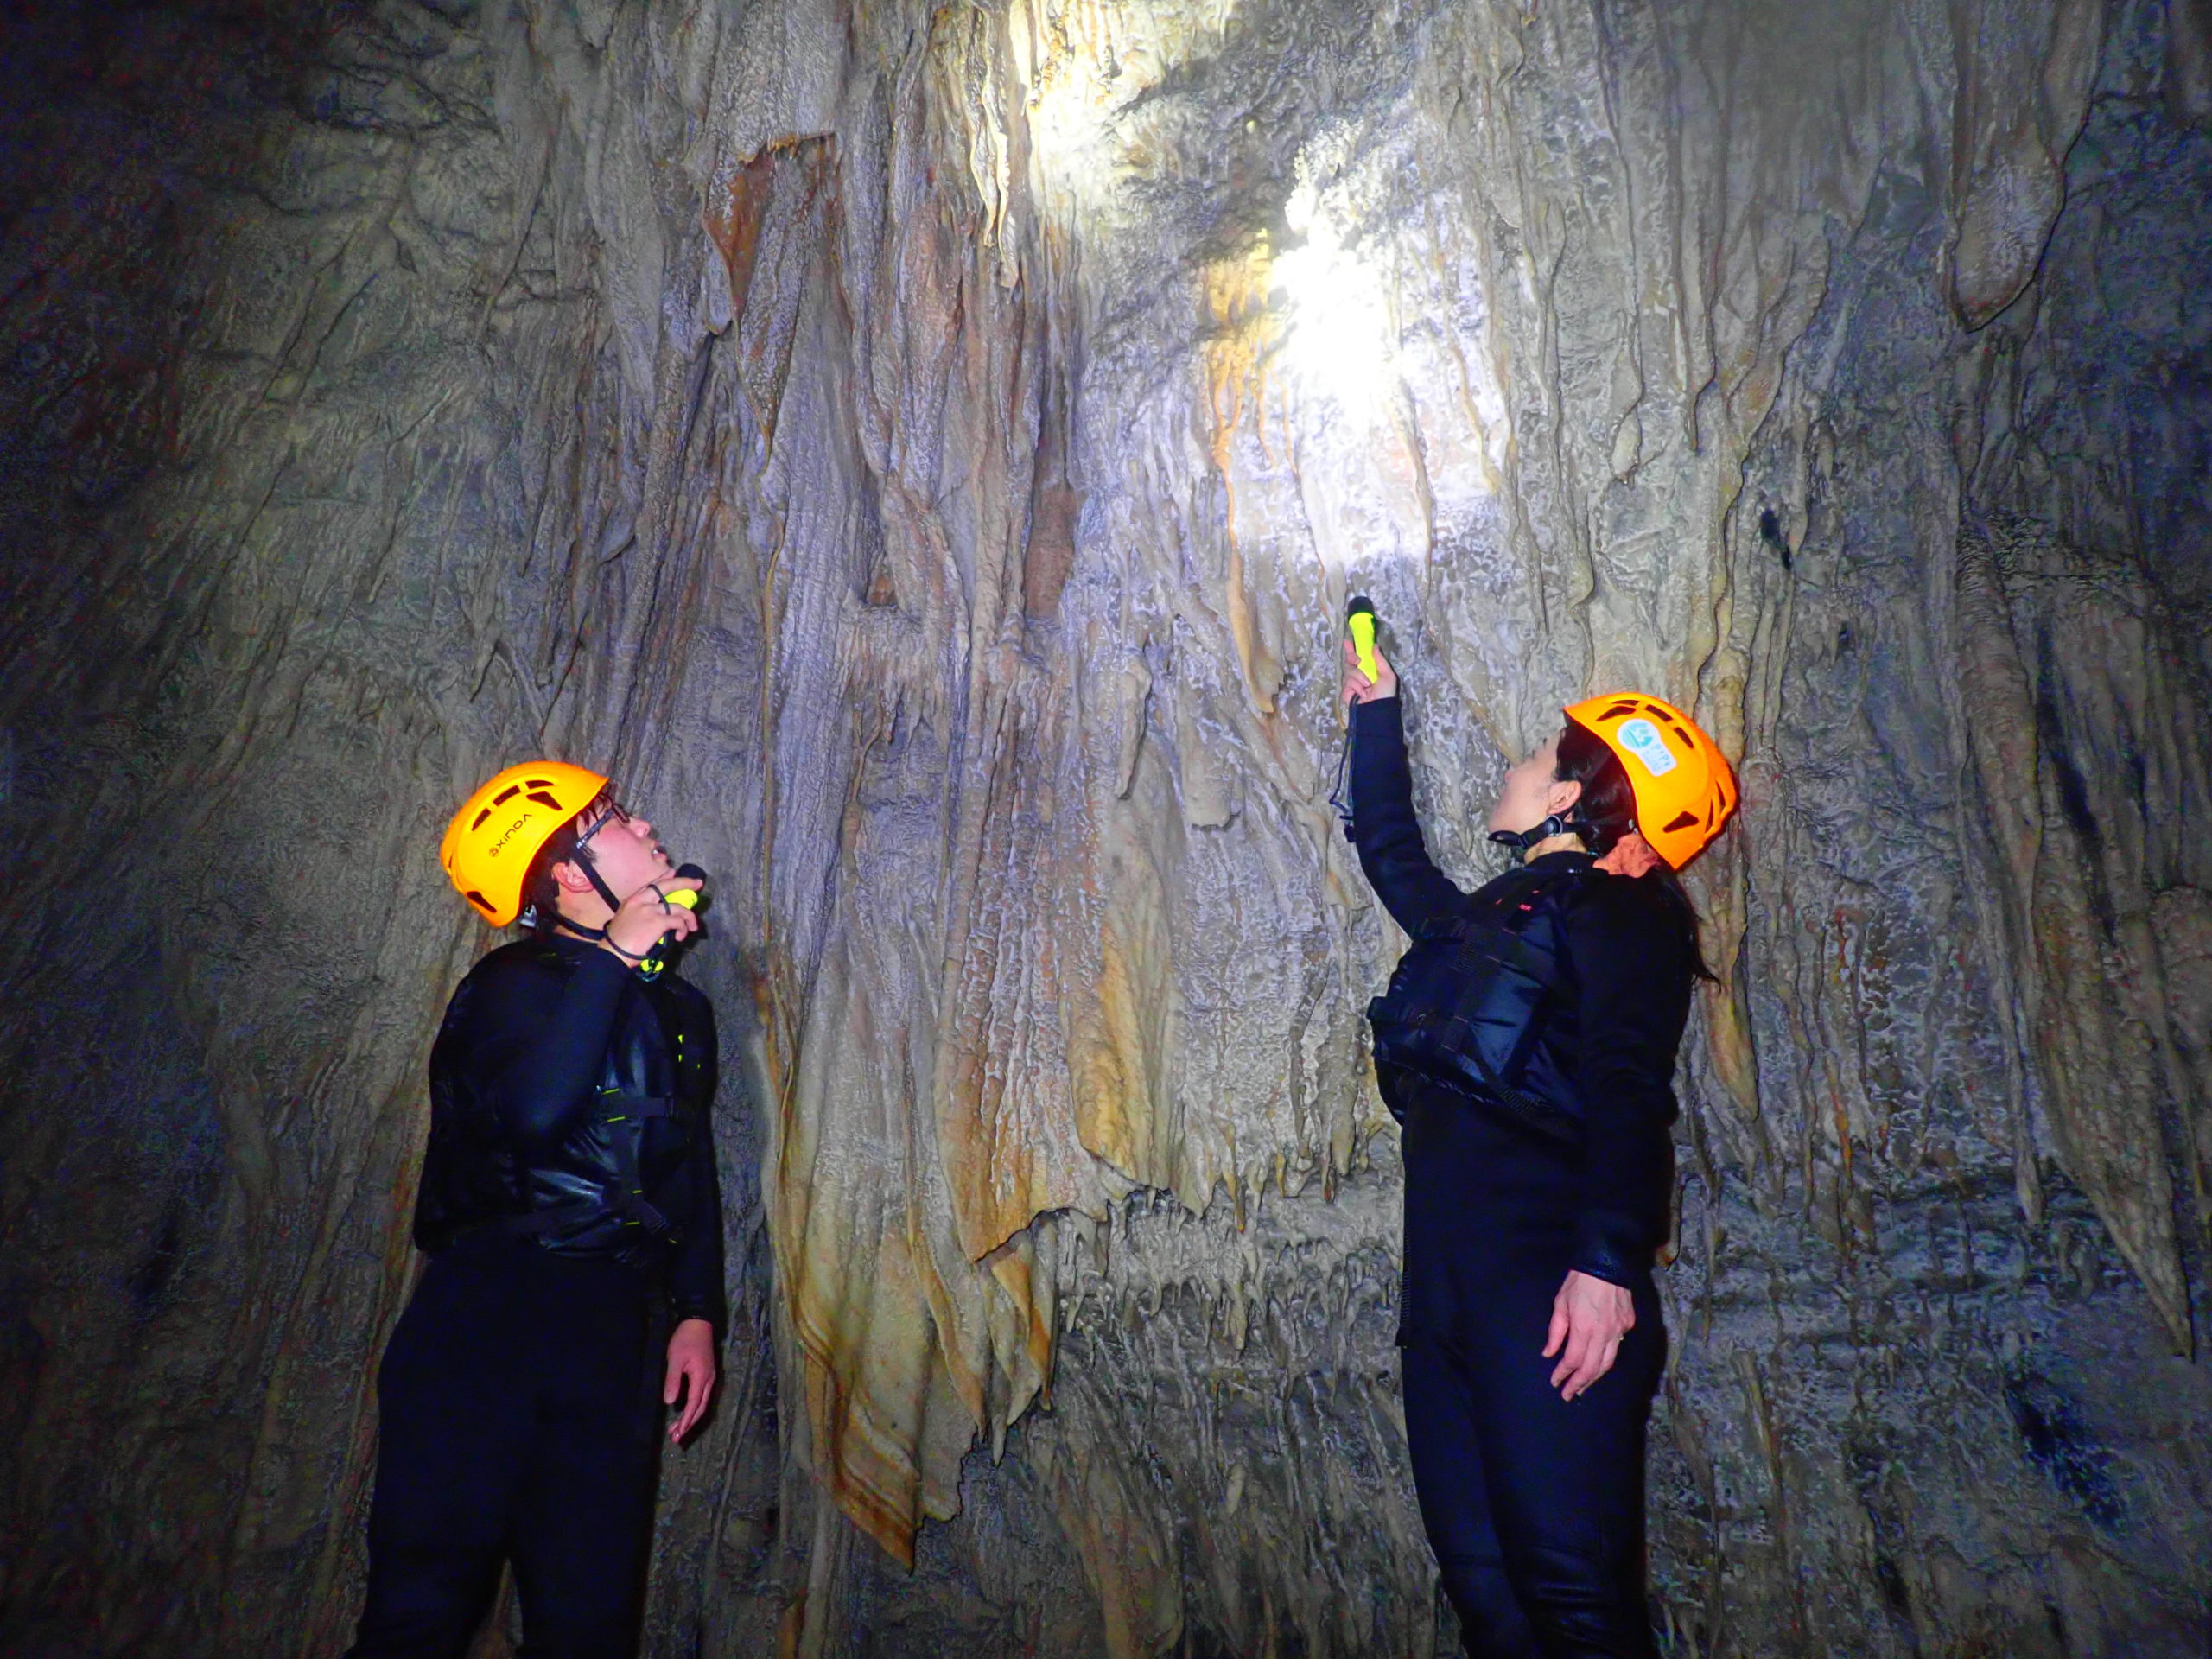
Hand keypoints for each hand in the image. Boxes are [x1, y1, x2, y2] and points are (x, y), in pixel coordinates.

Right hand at [603, 872, 703, 962]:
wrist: (613, 953)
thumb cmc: (618, 942)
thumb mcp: (624, 919)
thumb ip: (638, 912)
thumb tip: (655, 915)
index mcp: (632, 900)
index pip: (651, 884)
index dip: (665, 877)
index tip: (673, 872)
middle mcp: (641, 901)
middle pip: (667, 886)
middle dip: (685, 882)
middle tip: (697, 883)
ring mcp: (650, 910)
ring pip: (678, 907)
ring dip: (689, 917)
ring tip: (691, 927)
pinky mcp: (658, 922)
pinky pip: (678, 921)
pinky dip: (683, 928)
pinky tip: (680, 936)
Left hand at [664, 1318, 716, 1443]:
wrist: (699, 1322)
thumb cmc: (685, 1339)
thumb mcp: (675, 1359)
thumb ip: (673, 1380)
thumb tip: (670, 1402)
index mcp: (702, 1378)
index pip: (694, 1405)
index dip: (686, 1420)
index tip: (678, 1433)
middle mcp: (709, 1380)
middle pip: (700, 1408)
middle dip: (688, 1424)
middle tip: (676, 1438)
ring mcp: (710, 1377)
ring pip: (702, 1403)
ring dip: (691, 1417)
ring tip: (679, 1429)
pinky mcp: (707, 1373)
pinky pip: (703, 1396)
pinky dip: (695, 1407)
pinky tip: (687, 1411)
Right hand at [1341, 636, 1398, 704]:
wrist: (1377, 709)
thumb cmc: (1385, 693)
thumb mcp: (1387, 675)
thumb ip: (1380, 660)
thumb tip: (1374, 645)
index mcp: (1369, 670)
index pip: (1359, 657)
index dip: (1352, 649)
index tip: (1348, 641)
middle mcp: (1359, 675)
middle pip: (1350, 661)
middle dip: (1352, 657)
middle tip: (1358, 661)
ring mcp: (1352, 683)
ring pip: (1350, 671)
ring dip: (1360, 676)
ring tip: (1367, 685)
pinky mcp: (1346, 691)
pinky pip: (1348, 682)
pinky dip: (1356, 686)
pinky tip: (1362, 692)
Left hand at [1543, 1270, 1633, 1399]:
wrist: (1607, 1262)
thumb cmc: (1578, 1281)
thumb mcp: (1560, 1303)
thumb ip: (1556, 1332)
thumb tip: (1549, 1354)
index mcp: (1584, 1327)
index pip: (1573, 1360)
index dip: (1564, 1374)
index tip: (1556, 1383)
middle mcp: (1604, 1333)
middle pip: (1592, 1368)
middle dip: (1579, 1383)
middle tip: (1569, 1394)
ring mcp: (1619, 1330)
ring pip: (1608, 1362)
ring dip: (1594, 1377)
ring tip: (1583, 1387)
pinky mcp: (1628, 1324)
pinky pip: (1617, 1347)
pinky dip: (1606, 1359)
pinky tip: (1598, 1364)